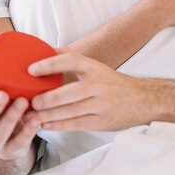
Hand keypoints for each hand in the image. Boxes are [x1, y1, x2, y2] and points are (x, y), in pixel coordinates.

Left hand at [26, 49, 152, 131]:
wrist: (142, 99)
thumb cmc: (110, 82)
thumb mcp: (94, 66)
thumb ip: (70, 59)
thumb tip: (43, 49)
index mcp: (93, 67)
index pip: (71, 61)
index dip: (51, 64)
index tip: (31, 69)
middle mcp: (98, 84)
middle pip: (73, 91)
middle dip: (51, 98)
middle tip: (32, 101)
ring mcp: (101, 104)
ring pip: (73, 111)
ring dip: (51, 115)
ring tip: (32, 117)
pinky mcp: (102, 121)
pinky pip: (78, 124)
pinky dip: (60, 126)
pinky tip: (46, 125)